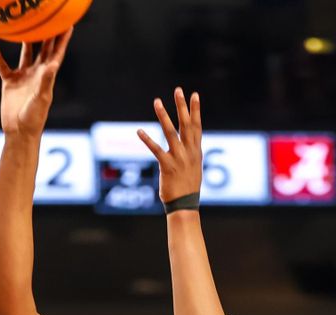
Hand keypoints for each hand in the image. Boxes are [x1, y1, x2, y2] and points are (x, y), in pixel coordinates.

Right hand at [0, 29, 72, 138]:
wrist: (18, 131)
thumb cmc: (34, 118)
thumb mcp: (41, 99)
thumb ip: (46, 81)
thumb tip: (52, 65)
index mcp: (47, 77)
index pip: (56, 54)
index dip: (62, 40)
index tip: (68, 25)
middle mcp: (36, 74)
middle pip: (43, 49)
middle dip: (47, 34)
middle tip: (48, 17)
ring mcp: (23, 77)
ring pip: (25, 54)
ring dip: (26, 40)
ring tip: (25, 24)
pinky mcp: (10, 83)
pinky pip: (3, 66)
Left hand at [138, 88, 202, 202]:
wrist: (185, 203)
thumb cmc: (188, 187)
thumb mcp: (194, 167)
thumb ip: (191, 153)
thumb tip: (190, 144)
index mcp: (196, 151)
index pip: (196, 126)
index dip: (195, 110)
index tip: (194, 94)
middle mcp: (189, 151)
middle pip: (186, 124)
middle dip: (182, 106)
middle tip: (178, 90)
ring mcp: (179, 158)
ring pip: (170, 132)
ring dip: (163, 116)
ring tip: (157, 102)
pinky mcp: (167, 165)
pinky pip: (156, 150)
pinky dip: (147, 140)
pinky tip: (139, 131)